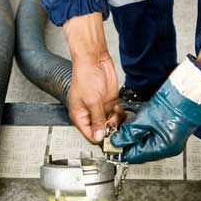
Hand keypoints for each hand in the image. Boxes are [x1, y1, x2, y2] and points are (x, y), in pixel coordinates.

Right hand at [63, 12, 124, 142]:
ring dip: (116, 120)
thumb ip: (97, 120)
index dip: (99, 139)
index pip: (90, 135)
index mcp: (80, 116)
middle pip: (101, 130)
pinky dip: (119, 113)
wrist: (94, 60)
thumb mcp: (92, 102)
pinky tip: (119, 108)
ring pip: (110, 122)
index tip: (109, 141)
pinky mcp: (109, 101)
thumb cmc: (86, 76)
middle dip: (109, 129)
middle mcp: (90, 113)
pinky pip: (116, 113)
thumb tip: (99, 137)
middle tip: (115, 125)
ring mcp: (100, 107)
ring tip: (116, 114)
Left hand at [110, 54, 200, 162]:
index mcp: (162, 149)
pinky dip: (139, 121)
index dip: (120, 150)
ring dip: (130, 126)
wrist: (191, 91)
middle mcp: (166, 145)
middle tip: (113, 129)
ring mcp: (167, 135)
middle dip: (124, 136)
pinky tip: (130, 112)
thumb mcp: (146, 119)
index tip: (109, 144)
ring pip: (142, 135)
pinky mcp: (167, 124)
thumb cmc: (175, 105)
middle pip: (138, 146)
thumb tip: (117, 141)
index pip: (135, 156)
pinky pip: (149, 127)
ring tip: (120, 117)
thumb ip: (130, 132)